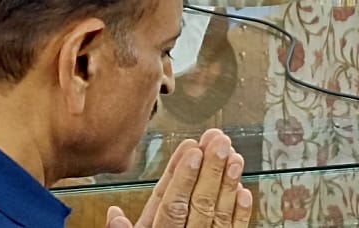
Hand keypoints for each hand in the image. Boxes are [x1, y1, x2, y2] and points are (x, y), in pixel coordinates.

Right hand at [105, 132, 251, 227]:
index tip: (191, 149)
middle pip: (198, 205)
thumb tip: (114, 215)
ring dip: (227, 185)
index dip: (181, 176)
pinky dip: (240, 216)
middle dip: (209, 170)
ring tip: (234, 157)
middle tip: (218, 140)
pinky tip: (245, 193)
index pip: (170, 205)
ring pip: (218, 217)